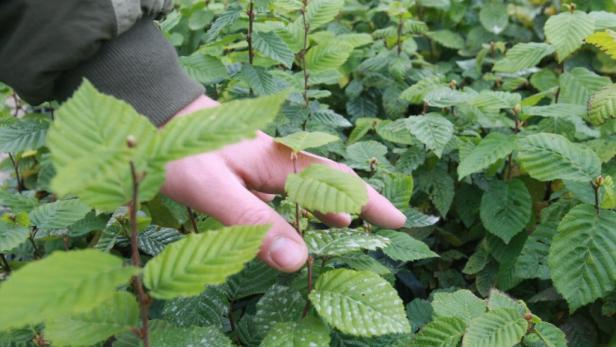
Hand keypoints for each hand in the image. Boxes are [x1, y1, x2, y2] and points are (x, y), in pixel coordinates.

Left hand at [161, 96, 406, 271]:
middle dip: (357, 207)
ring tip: (346, 230)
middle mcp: (278, 163)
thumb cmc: (179, 150)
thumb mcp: (215, 190)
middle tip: (380, 231)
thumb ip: (255, 223)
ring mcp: (262, 166)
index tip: (399, 221)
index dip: (370, 202)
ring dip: (329, 210)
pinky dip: (299, 210)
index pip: (338, 185)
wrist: (153, 112)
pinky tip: (295, 223)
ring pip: (307, 190)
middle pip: (329, 186)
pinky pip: (284, 193)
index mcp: (281, 164)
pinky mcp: (246, 171)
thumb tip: (300, 262)